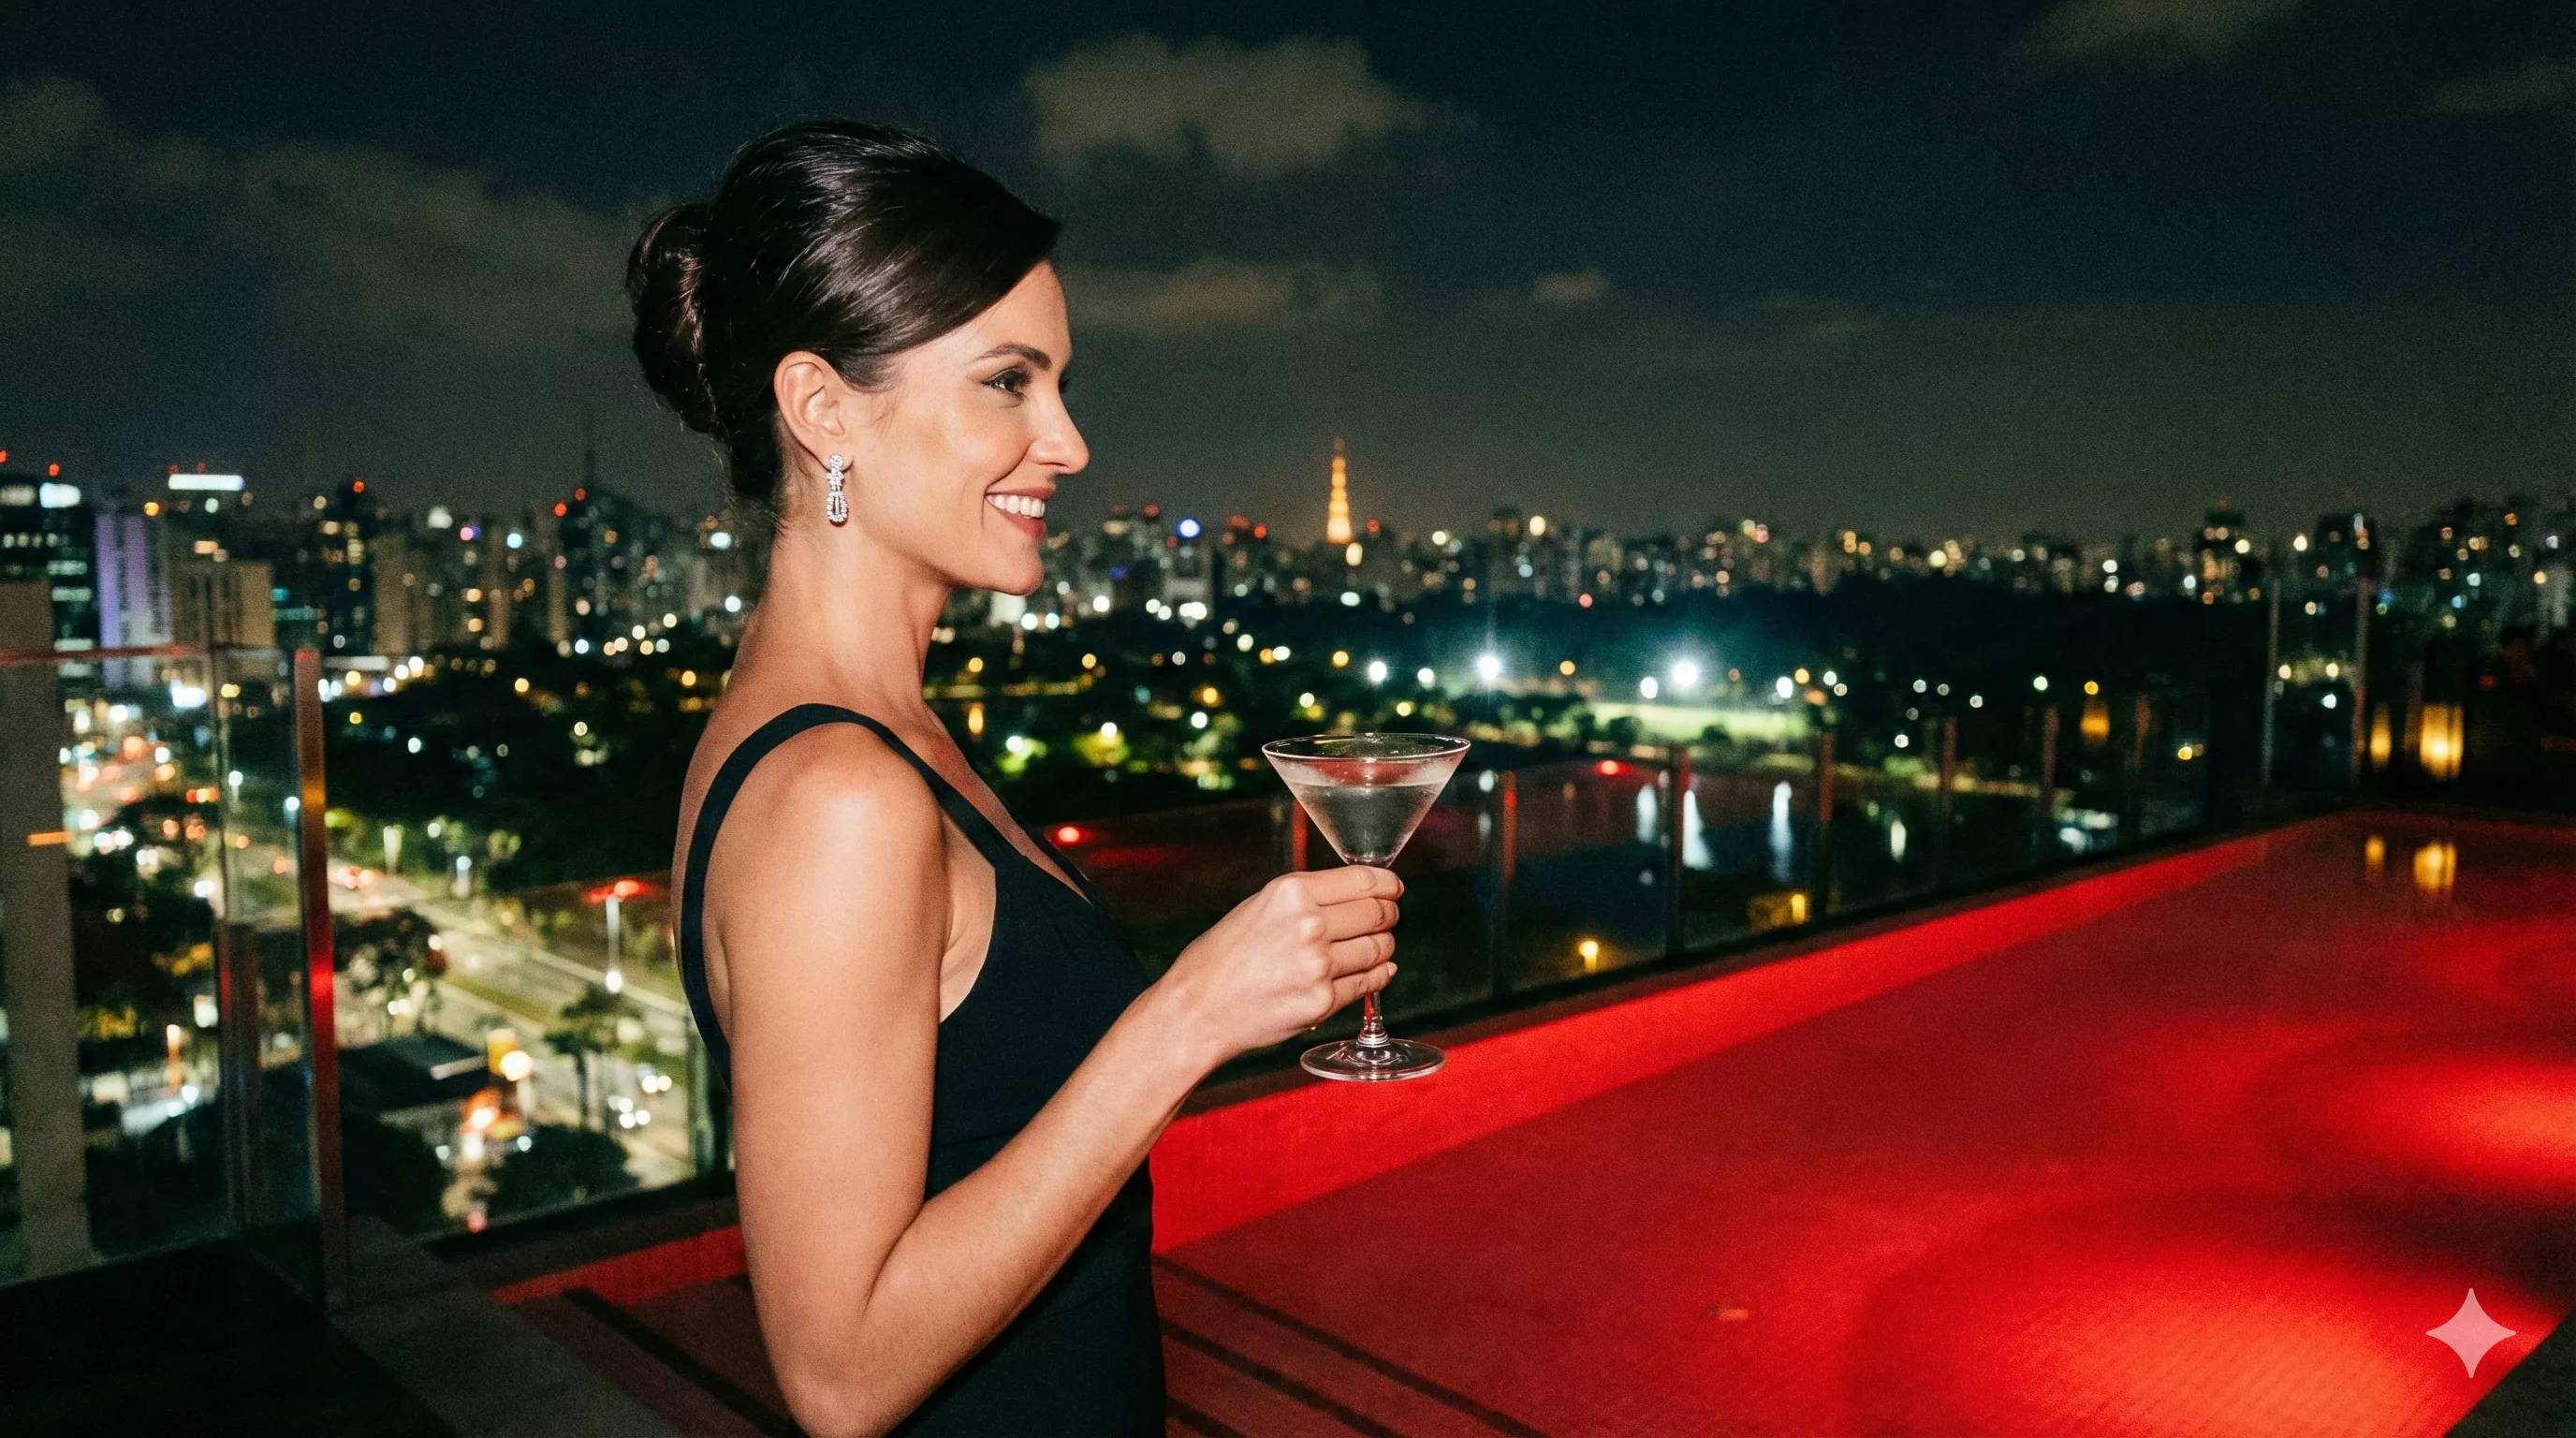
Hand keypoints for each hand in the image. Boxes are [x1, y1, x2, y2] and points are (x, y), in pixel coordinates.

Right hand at [1153, 866, 1403, 1068]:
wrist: (1198, 1009)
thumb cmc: (1221, 958)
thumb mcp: (1259, 907)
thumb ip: (1304, 900)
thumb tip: (1352, 897)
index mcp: (1291, 893)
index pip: (1363, 881)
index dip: (1387, 884)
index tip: (1393, 888)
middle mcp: (1309, 925)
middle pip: (1377, 914)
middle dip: (1389, 915)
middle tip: (1389, 917)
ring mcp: (1319, 965)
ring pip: (1378, 949)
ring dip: (1384, 947)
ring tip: (1378, 946)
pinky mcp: (1323, 1001)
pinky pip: (1368, 983)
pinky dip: (1379, 975)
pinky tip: (1380, 970)